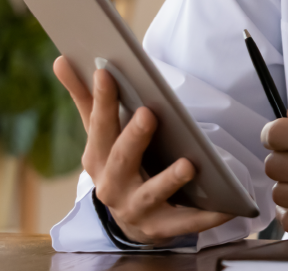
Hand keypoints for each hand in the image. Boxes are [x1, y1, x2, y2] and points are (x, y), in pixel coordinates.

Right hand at [53, 57, 233, 244]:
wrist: (132, 220)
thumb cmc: (119, 164)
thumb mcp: (102, 135)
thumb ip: (86, 98)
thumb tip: (61, 59)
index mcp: (97, 158)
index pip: (99, 126)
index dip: (102, 100)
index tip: (106, 72)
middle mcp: (112, 185)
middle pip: (122, 159)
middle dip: (134, 138)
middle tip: (149, 114)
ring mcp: (135, 208)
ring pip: (152, 193)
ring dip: (169, 180)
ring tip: (188, 164)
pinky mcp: (161, 228)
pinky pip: (185, 222)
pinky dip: (205, 216)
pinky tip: (226, 206)